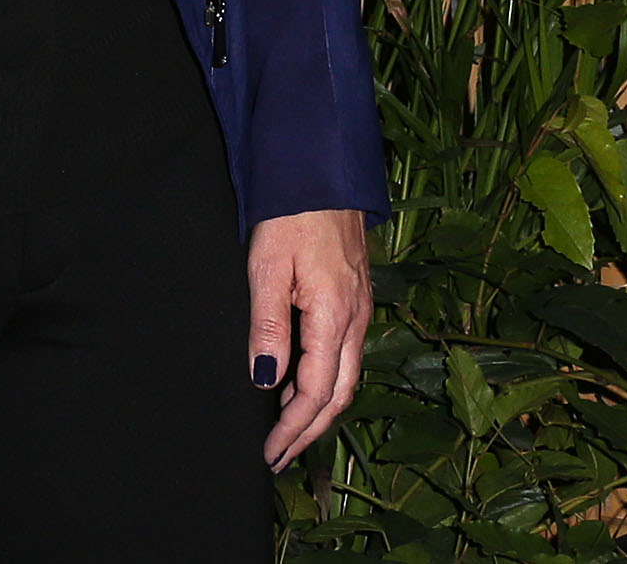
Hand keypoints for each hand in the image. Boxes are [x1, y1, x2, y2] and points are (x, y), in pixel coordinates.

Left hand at [249, 207, 369, 467]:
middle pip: (339, 394)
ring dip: (320, 408)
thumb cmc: (291, 213)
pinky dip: (327, 380)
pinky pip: (347, 354)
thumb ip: (267, 325)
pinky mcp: (357, 296)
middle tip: (279, 456)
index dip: (294, 427)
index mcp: (334, 315)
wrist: (322, 169)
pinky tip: (304, 381)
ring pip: (346, 376)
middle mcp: (356, 319)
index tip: (271, 452)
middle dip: (310, 430)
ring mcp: (361, 308)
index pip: (317, 391)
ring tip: (288, 429)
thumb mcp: (268, 266)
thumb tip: (265, 380)